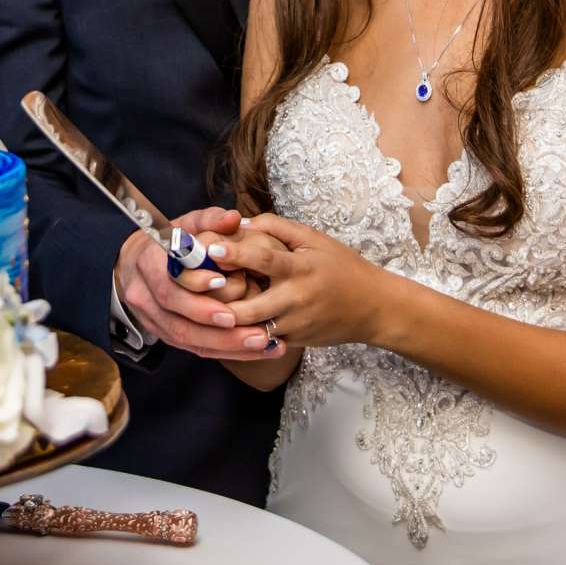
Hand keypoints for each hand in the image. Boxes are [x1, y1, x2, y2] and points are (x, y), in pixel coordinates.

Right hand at [116, 208, 278, 360]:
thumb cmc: (170, 241)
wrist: (137, 263)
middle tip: (257, 332)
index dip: (195, 287)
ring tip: (265, 343)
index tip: (225, 284)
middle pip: (180, 323)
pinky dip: (227, 350)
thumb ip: (211, 220)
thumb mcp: (187, 223)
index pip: (168, 284)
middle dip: (220, 331)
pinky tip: (257, 349)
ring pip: (189, 341)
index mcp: (147, 265)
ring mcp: (153, 321)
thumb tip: (234, 218)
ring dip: (228, 346)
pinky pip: (195, 349)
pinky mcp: (165, 335)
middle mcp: (145, 298)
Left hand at [211, 213, 397, 350]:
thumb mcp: (315, 239)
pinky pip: (261, 340)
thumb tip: (241, 222)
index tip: (211, 249)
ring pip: (251, 329)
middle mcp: (296, 299)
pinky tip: (221, 326)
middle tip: (192, 290)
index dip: (236, 254)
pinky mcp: (293, 342)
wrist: (373, 308)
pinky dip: (241, 334)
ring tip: (200, 308)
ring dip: (225, 322)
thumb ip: (278, 227)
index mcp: (301, 268)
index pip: (264, 259)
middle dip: (218, 301)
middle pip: (248, 306)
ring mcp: (295, 325)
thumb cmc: (341, 267)